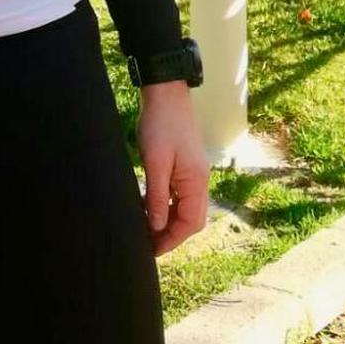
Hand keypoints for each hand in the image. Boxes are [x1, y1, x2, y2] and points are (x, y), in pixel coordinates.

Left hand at [137, 80, 208, 257]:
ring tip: (145, 229)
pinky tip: (147, 207)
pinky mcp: (184, 167)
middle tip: (147, 244)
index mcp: (196, 182)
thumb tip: (156, 227)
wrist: (166, 93)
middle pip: (191, 220)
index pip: (189, 223)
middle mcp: (199, 181)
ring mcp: (193, 174)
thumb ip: (156, 196)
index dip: (171, 240)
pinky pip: (178, 195)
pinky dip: (165, 206)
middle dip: (171, 235)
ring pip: (184, 208)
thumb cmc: (160, 124)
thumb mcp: (155, 163)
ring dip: (167, 221)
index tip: (151, 250)